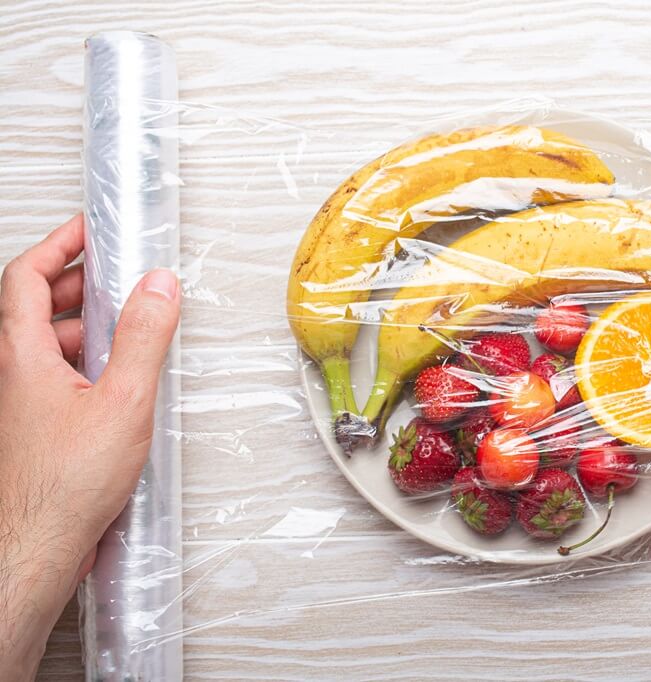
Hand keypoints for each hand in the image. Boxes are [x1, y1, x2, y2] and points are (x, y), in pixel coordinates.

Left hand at [0, 215, 179, 678]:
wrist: (34, 549)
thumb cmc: (64, 488)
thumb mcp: (123, 401)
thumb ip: (143, 339)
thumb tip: (158, 287)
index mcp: (21, 356)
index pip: (27, 277)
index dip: (57, 245)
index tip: (87, 230)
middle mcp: (11, 374)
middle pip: (36, 307)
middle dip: (79, 284)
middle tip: (118, 275)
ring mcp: (18, 403)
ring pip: (46, 345)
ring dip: (85, 327)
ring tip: (129, 329)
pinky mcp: (31, 428)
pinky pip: (55, 377)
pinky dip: (85, 364)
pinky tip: (118, 382)